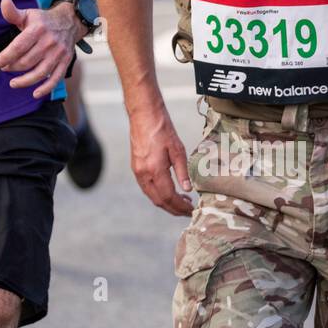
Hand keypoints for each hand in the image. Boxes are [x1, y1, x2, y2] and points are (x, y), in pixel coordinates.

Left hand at [0, 0, 77, 97]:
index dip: (5, 57)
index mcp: (37, 29)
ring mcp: (58, 53)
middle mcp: (49, 42)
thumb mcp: (28, 14)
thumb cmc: (44, 20)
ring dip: (25, 81)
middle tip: (5, 69)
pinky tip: (35, 93)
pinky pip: (55, 78)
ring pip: (40, 72)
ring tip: (13, 83)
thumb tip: (3, 2)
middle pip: (27, 61)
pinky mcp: (65, 62)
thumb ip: (13, 13)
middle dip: (13, 68)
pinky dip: (45, 88)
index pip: (18, 47)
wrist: (70, 21)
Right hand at [129, 101, 192, 215]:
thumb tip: (188, 189)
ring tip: (182, 202)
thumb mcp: (178, 149)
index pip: (169, 197)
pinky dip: (158, 195)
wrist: (144, 115)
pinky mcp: (136, 168)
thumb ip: (182, 171)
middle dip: (174, 209)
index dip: (180, 207)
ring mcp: (137, 172)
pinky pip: (147, 188)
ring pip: (152, 196)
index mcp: (154, 170)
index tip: (191, 210)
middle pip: (159, 201)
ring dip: (166, 203)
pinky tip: (169, 192)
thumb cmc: (162, 129)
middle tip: (188, 211)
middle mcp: (143, 174)